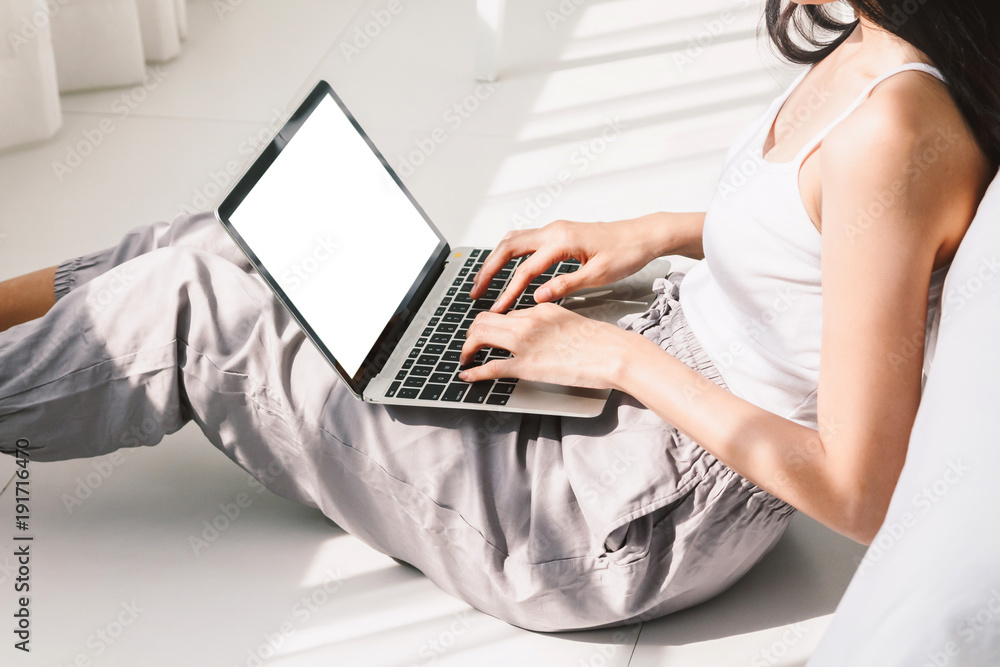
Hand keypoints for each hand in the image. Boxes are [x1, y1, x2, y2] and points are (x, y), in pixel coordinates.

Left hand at [457, 302, 634, 389]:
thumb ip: (547, 322)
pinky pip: (490, 367)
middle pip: (483, 319)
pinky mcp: (526, 366)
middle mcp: (527, 321)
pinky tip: (467, 376)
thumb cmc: (600, 342)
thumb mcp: (569, 320)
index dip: (492, 325)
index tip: (487, 334)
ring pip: (479, 337)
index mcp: (540, 308)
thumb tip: (532, 331)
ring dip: (467, 348)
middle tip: (469, 346)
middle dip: (471, 333)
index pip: (505, 312)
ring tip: (465, 358)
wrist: (614, 354)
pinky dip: (473, 372)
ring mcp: (525, 342)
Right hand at [470, 219, 659, 312]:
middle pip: (508, 247)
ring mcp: (554, 229)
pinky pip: (525, 240)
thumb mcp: (598, 275)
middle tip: (476, 291)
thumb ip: (565, 285)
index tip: (497, 308)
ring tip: (484, 280)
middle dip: (489, 270)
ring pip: (513, 240)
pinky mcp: (558, 232)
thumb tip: (537, 296)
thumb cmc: (626, 253)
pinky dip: (509, 254)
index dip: (508, 291)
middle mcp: (554, 230)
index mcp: (562, 240)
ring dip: (495, 260)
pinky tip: (505, 267)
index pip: (526, 269)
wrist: (643, 235)